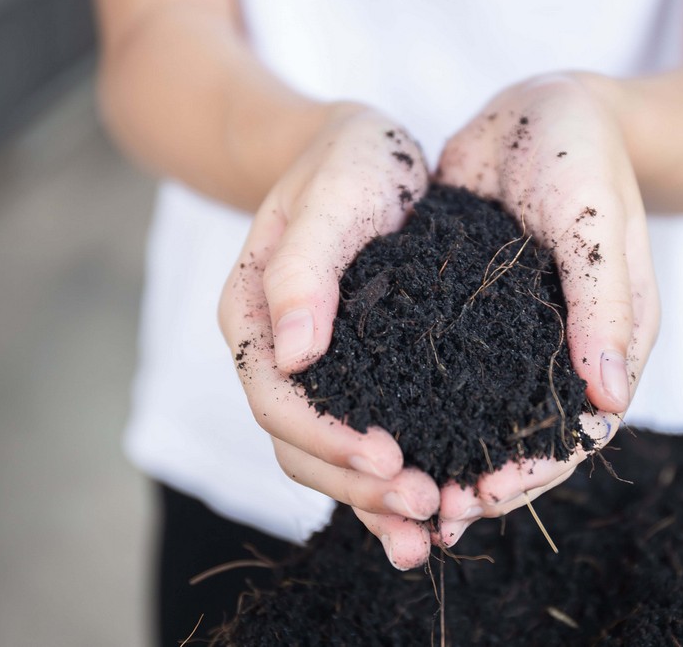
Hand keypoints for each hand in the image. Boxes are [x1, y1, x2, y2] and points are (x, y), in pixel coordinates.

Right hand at [219, 104, 437, 569]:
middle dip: (356, 485)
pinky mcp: (352, 373)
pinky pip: (360, 436)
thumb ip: (306, 267)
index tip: (388, 461)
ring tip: (429, 530)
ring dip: (372, 500)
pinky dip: (387, 479)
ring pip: (325, 455)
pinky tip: (431, 508)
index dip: (325, 439)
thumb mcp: (337, 195)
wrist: (363, 151)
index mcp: (251, 315)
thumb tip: (293, 353)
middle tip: (423, 506)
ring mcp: (311, 369)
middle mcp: (275, 352)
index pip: (274, 398)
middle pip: (297, 444)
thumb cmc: (350, 160)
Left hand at [433, 74, 660, 545]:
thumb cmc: (584, 157)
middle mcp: (563, 351)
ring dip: (447, 458)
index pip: (579, 431)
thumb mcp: (597, 223)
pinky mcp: (474, 315)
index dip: (535, 473)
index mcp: (609, 342)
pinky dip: (421, 407)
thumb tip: (612, 400)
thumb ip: (606, 307)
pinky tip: (379, 427)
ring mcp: (517, 337)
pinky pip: (449, 374)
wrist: (542, 106)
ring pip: (483, 418)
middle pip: (527, 441)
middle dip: (482, 483)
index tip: (482, 498)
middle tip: (428, 515)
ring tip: (398, 494)